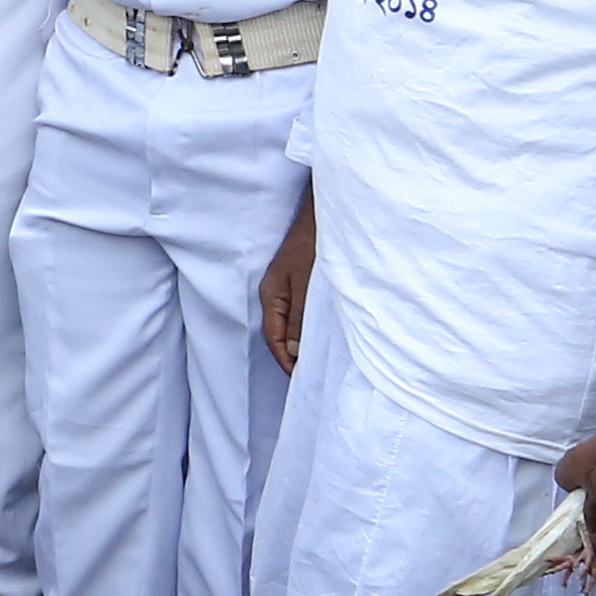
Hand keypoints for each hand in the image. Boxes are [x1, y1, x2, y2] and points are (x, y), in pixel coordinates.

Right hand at [257, 188, 317, 371]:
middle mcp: (276, 294)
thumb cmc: (313, 245)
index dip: (287, 362)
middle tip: (312, 378)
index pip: (274, 339)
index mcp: (271, 296)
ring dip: (302, 343)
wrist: (324, 214)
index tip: (302, 381)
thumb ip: (299, 319)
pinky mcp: (300, 282)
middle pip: (280, 334)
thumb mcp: (306, 285)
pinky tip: (322, 334)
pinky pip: (301, 313)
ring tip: (318, 362)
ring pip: (292, 324)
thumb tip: (293, 353)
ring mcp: (287, 288)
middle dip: (293, 357)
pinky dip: (309, 328)